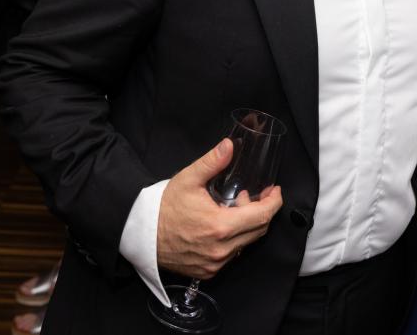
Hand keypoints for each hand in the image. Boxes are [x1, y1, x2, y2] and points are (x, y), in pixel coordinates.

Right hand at [157, 138, 283, 278]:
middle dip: (262, 211)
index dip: (274, 202)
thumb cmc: (164, 207)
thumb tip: (230, 145)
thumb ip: (212, 161)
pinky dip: (235, 239)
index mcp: (220, 227)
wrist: (141, 234)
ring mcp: (215, 263)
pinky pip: (232, 255)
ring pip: (246, 243)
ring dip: (247, 225)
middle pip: (258, 230)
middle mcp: (221, 250)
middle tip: (255, 195)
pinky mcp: (208, 271)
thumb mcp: (188, 179)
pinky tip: (224, 225)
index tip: (275, 191)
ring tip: (235, 207)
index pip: (262, 216)